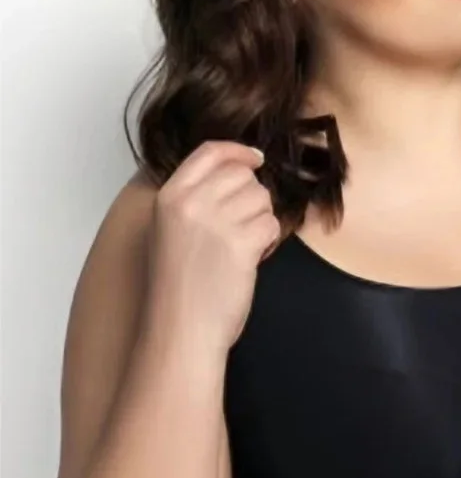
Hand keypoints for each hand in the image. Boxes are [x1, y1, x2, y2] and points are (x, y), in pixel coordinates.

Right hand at [147, 142, 279, 350]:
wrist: (182, 326)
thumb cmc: (180, 286)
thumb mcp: (173, 230)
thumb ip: (196, 201)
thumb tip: (238, 175)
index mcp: (170, 196)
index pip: (210, 153)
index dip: (238, 152)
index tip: (255, 158)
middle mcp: (191, 202)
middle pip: (243, 175)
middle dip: (253, 199)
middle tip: (243, 228)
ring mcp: (216, 220)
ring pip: (262, 199)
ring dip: (261, 222)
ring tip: (242, 248)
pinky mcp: (240, 242)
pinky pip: (272, 224)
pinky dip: (268, 242)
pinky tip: (251, 259)